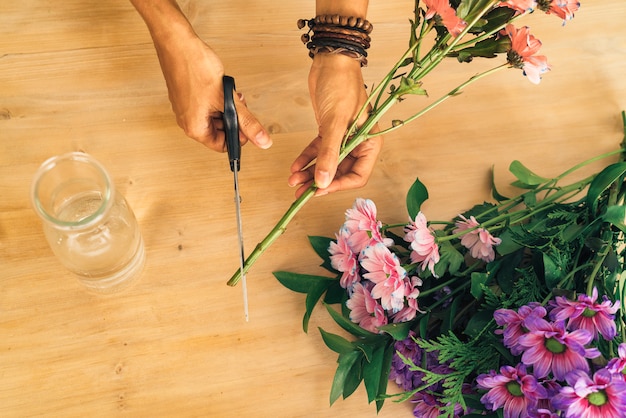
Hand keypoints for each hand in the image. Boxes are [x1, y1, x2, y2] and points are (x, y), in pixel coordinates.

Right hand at [153, 32, 271, 151]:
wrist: (177, 42)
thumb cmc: (194, 67)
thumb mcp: (227, 100)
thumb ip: (247, 122)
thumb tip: (263, 141)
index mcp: (194, 128)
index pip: (222, 146)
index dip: (238, 136)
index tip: (246, 123)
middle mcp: (187, 121)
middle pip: (219, 131)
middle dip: (233, 118)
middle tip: (240, 105)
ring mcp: (186, 108)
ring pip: (215, 116)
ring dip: (227, 107)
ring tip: (230, 93)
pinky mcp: (187, 96)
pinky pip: (207, 105)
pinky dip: (218, 98)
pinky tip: (222, 86)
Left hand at [288, 53, 382, 196]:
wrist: (331, 61)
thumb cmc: (341, 86)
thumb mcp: (335, 123)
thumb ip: (329, 154)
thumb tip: (323, 183)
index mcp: (370, 143)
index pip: (357, 175)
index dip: (338, 186)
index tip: (319, 191)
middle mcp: (358, 143)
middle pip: (339, 173)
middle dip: (319, 183)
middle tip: (300, 193)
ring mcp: (343, 138)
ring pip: (326, 164)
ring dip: (310, 174)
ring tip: (293, 182)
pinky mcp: (328, 131)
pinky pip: (317, 152)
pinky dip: (306, 160)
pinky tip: (294, 167)